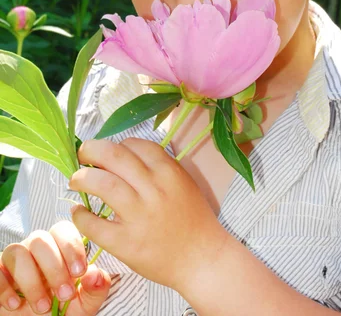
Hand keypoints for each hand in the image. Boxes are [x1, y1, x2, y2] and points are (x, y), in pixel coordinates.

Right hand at [0, 221, 109, 314]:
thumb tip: (96, 274)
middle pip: (40, 239)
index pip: (63, 229)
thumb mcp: (84, 303)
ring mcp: (14, 259)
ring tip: (43, 307)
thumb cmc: (62, 308)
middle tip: (65, 294)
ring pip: (17, 251)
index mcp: (59, 246)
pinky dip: (4, 287)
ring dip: (31, 281)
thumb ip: (95, 287)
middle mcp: (35, 247)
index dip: (71, 247)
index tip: (79, 271)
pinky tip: (15, 304)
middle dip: (54, 268)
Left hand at [69, 138, 229, 292]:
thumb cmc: (193, 220)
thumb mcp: (183, 183)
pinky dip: (80, 215)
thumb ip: (158, 167)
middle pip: (113, 156)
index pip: (134, 145)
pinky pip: (94, 224)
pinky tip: (79, 212)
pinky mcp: (126, 243)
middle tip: (83, 154)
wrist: (201, 259)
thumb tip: (124, 155)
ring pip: (101, 184)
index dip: (116, 145)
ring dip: (82, 178)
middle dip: (91, 150)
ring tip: (76, 181)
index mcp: (168, 172)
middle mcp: (153, 189)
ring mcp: (139, 216)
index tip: (107, 152)